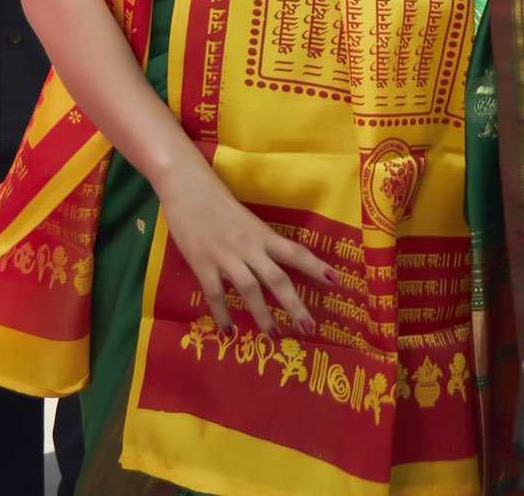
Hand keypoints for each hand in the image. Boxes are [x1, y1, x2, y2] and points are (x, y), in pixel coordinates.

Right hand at [155, 159, 333, 337]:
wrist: (187, 187)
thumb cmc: (217, 201)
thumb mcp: (246, 220)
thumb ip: (258, 242)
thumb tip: (274, 263)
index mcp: (262, 234)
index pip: (295, 252)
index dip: (316, 267)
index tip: (336, 282)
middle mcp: (249, 246)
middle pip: (277, 278)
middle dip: (295, 305)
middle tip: (310, 328)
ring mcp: (225, 256)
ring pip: (249, 290)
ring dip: (263, 316)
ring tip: (274, 337)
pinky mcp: (202, 264)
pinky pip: (215, 294)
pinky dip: (223, 315)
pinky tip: (229, 333)